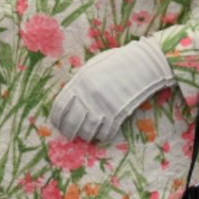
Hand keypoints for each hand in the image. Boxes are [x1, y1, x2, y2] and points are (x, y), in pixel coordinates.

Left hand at [49, 37, 174, 142]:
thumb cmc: (116, 62)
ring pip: (87, 131)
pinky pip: (106, 132)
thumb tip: (70, 98)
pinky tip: (100, 134)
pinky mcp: (118, 114)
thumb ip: (79, 83)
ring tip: (85, 136)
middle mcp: (88, 96)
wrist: (142, 64)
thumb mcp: (91, 68)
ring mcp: (103, 106)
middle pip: (71, 122)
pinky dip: (102, 136)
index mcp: (79, 83)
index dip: (56, 120)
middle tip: (69, 136)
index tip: (57, 125)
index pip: (60, 107)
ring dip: (85, 136)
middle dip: (68, 132)